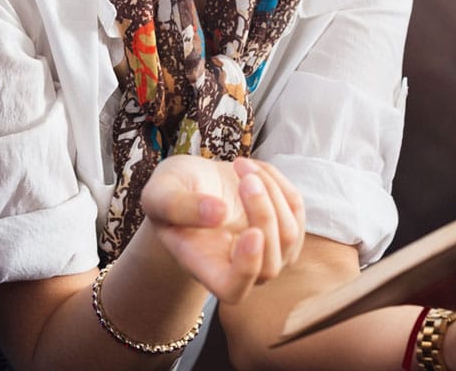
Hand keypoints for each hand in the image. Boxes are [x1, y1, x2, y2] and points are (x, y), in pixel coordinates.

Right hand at [140, 155, 304, 303]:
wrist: (192, 182)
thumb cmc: (170, 191)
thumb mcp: (159, 193)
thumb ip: (178, 206)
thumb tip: (218, 214)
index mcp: (205, 266)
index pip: (234, 289)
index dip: (247, 270)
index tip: (251, 233)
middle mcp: (238, 266)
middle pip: (268, 263)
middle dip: (262, 213)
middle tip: (242, 173)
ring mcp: (265, 250)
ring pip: (288, 235)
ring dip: (271, 191)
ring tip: (240, 165)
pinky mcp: (282, 225)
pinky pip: (296, 208)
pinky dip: (278, 182)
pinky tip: (253, 169)